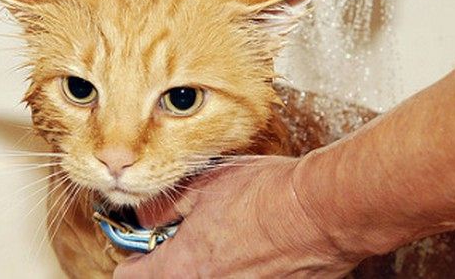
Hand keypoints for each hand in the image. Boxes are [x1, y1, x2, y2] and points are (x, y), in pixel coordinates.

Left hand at [114, 156, 358, 277]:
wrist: (323, 211)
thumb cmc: (267, 194)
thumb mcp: (205, 184)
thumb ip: (164, 206)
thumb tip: (145, 216)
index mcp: (183, 267)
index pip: (131, 278)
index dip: (134, 257)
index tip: (143, 245)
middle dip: (172, 261)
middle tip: (189, 235)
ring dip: (208, 265)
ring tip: (228, 237)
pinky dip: (239, 270)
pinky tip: (254, 246)